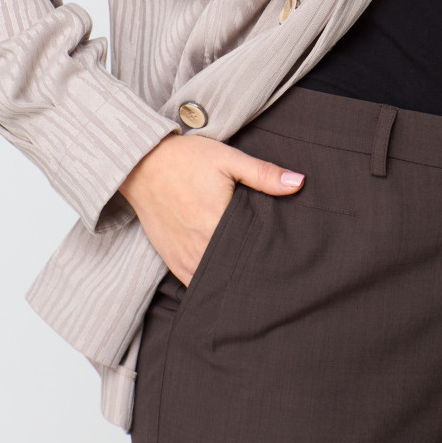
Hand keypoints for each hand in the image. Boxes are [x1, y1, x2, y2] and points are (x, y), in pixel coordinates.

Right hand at [118, 131, 304, 284]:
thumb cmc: (187, 159)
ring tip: (250, 274)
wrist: (142, 164)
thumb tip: (299, 182)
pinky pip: (194, 283)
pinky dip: (210, 282)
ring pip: (215, 282)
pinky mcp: (172, 261)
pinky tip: (224, 276)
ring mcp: (184, 258)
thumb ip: (264, 174)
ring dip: (231, 279)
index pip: (253, 253)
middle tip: (272, 268)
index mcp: (218, 224)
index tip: (284, 258)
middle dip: (253, 271)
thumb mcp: (228, 159)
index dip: (270, 257)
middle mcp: (201, 248)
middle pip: (235, 271)